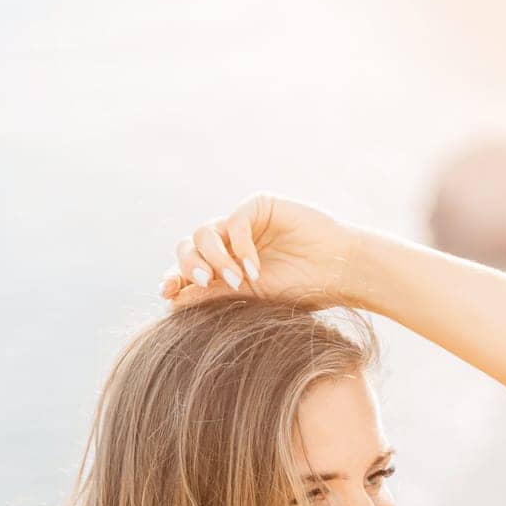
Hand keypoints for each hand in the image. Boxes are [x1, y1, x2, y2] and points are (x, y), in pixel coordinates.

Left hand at [159, 191, 361, 311]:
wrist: (338, 274)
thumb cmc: (300, 290)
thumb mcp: (250, 298)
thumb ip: (212, 294)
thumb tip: (172, 300)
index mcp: (222, 266)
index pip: (186, 267)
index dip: (172, 277)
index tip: (166, 292)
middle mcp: (227, 242)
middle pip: (188, 246)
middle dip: (189, 265)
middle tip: (202, 282)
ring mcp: (241, 223)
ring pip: (204, 232)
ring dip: (214, 258)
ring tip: (237, 281)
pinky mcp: (259, 206)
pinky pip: (235, 222)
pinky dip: (240, 248)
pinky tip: (255, 269)